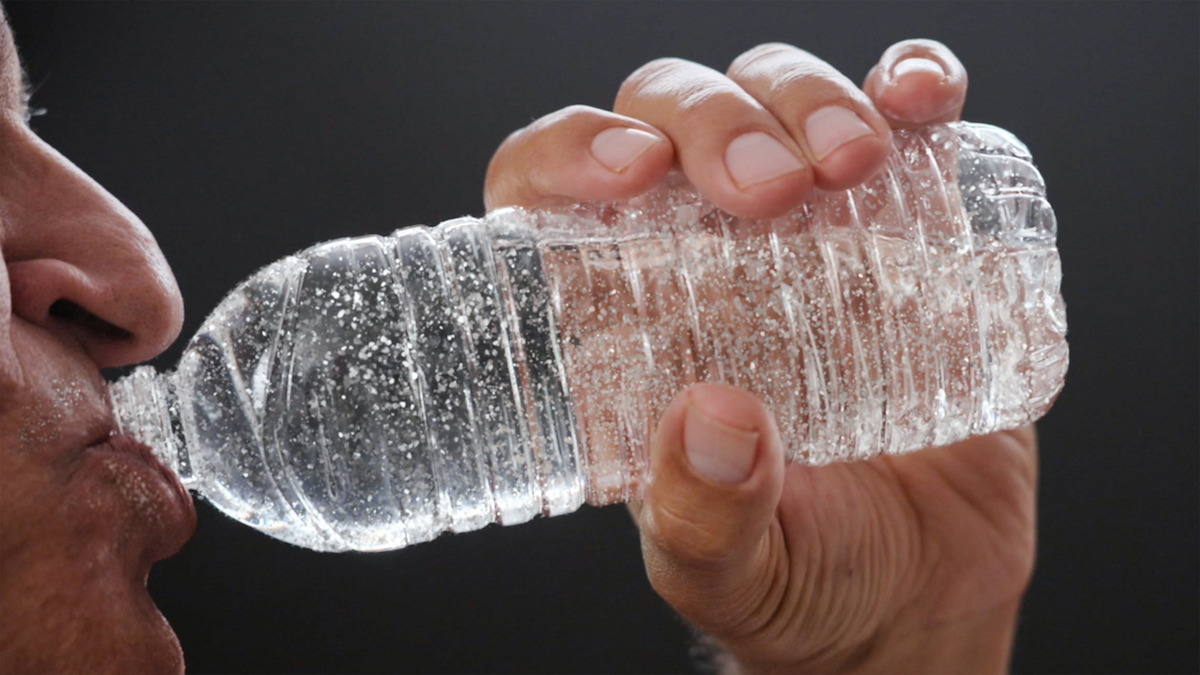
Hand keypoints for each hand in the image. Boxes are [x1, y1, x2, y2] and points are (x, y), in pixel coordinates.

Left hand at [485, 40, 1034, 672]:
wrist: (921, 596)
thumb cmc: (797, 580)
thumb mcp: (730, 572)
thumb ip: (705, 519)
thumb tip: (709, 421)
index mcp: (617, 322)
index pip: (551, 195)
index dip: (568, 152)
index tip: (626, 169)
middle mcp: (698, 255)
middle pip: (667, 120)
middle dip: (711, 120)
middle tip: (770, 191)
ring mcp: (803, 229)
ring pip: (770, 93)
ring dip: (804, 95)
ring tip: (853, 164)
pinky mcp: (902, 225)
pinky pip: (897, 120)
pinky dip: (908, 83)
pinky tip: (920, 102)